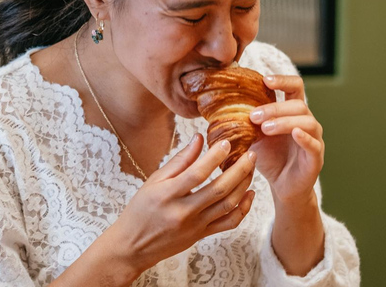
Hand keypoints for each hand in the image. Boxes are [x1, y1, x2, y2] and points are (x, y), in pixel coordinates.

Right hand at [105, 133, 257, 275]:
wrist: (134, 246)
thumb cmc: (140, 210)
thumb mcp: (153, 181)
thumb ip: (179, 160)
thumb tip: (198, 139)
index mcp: (167, 194)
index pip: (196, 174)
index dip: (214, 157)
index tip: (227, 143)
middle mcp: (183, 212)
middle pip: (218, 189)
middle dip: (239, 169)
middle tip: (250, 153)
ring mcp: (195, 226)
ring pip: (228, 205)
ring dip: (243, 185)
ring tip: (251, 168)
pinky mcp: (202, 235)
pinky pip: (229, 223)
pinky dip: (243, 208)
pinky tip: (249, 193)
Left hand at [248, 75, 323, 203]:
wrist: (281, 185)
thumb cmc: (269, 157)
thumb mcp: (254, 135)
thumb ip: (246, 121)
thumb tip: (221, 108)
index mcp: (293, 112)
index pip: (295, 87)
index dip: (283, 80)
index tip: (265, 80)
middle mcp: (306, 122)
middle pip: (297, 104)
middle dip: (274, 108)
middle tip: (253, 116)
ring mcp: (314, 139)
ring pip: (306, 122)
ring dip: (284, 122)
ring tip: (264, 128)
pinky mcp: (316, 157)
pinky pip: (314, 144)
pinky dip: (304, 137)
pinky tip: (294, 134)